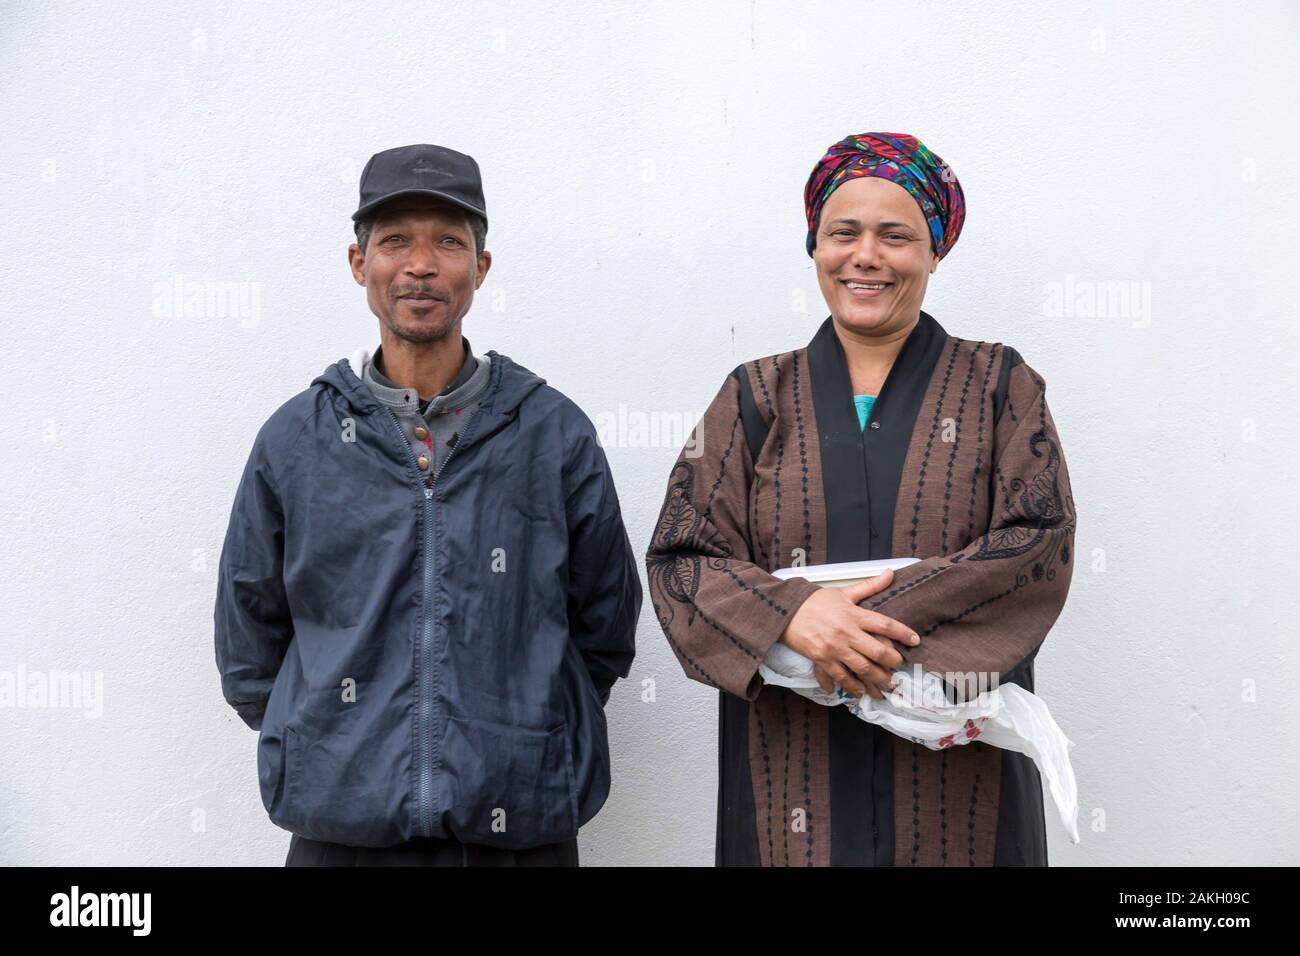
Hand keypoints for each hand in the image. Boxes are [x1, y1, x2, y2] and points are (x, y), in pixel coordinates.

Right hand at [778, 569, 919, 699]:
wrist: (786, 612)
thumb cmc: (816, 602)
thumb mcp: (843, 593)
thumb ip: (869, 586)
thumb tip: (890, 573)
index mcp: (853, 615)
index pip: (884, 624)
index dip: (903, 633)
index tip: (915, 640)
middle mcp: (846, 633)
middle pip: (877, 651)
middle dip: (893, 662)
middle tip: (900, 668)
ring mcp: (834, 649)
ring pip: (862, 669)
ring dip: (877, 680)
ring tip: (888, 686)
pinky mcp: (822, 660)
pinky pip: (841, 677)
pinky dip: (851, 687)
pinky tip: (860, 692)